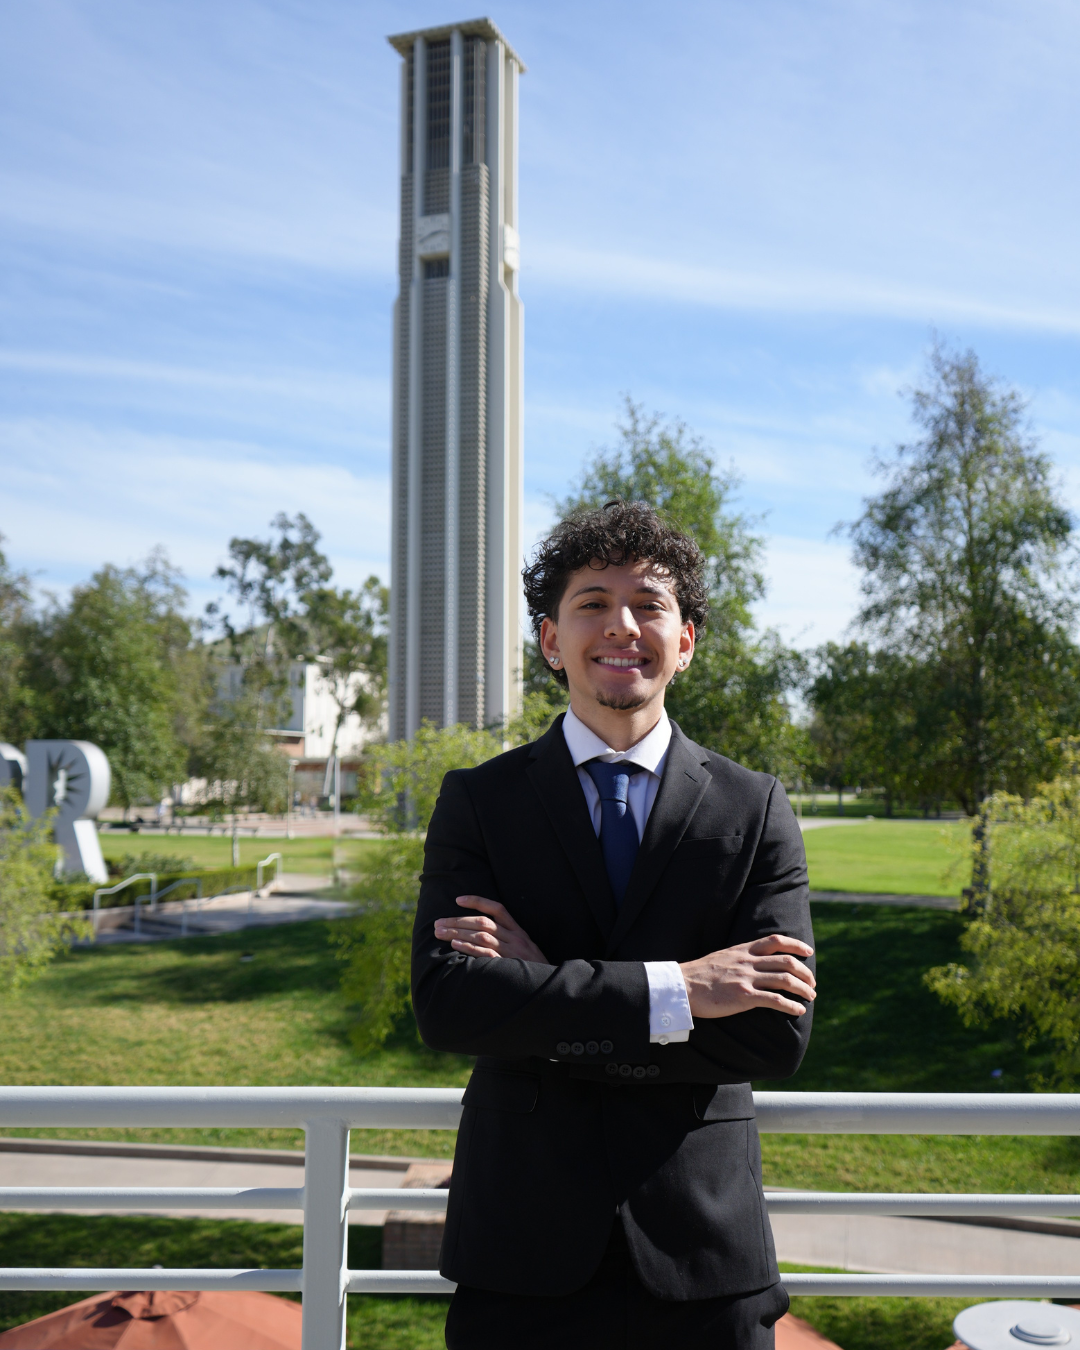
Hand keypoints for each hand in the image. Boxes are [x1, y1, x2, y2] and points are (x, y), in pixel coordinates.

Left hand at [433, 896, 548, 962]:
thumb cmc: (534, 970)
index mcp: (519, 931)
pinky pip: (485, 954)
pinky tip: (455, 945)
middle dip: (458, 921)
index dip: (477, 901)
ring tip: (440, 933)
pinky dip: (469, 948)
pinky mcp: (508, 966)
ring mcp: (512, 952)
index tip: (458, 899)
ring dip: (458, 933)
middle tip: (438, 923)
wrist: (549, 988)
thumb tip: (480, 934)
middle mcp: (515, 938)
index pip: (497, 909)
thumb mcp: (526, 950)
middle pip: (483, 922)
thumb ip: (508, 940)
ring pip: (481, 936)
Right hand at [679, 934, 815, 1018]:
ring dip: (803, 989)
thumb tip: (754, 964)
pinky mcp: (744, 996)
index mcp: (743, 950)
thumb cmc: (699, 975)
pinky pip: (774, 999)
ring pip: (785, 980)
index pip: (775, 941)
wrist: (682, 986)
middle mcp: (748, 961)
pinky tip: (798, 1010)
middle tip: (812, 983)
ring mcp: (746, 978)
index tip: (809, 952)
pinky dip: (791, 1005)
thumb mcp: (723, 957)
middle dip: (805, 972)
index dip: (796, 945)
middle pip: (787, 962)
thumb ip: (740, 958)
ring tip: (811, 997)